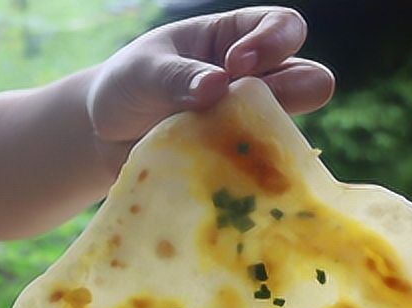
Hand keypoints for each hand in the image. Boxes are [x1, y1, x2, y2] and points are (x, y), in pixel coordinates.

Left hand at [88, 6, 334, 163]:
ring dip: (268, 136)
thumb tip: (216, 86)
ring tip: (233, 143)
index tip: (236, 63)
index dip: (272, 41)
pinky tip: (219, 178)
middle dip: (296, 88)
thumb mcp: (142, 71)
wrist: (103, 136)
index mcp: (234, 38)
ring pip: (288, 130)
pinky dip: (243, 173)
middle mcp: (255, 80)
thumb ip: (176, 76)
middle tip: (251, 101)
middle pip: (308, 79)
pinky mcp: (235, 162)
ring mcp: (248, 124)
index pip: (281, 26)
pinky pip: (256, 170)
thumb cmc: (127, 86)